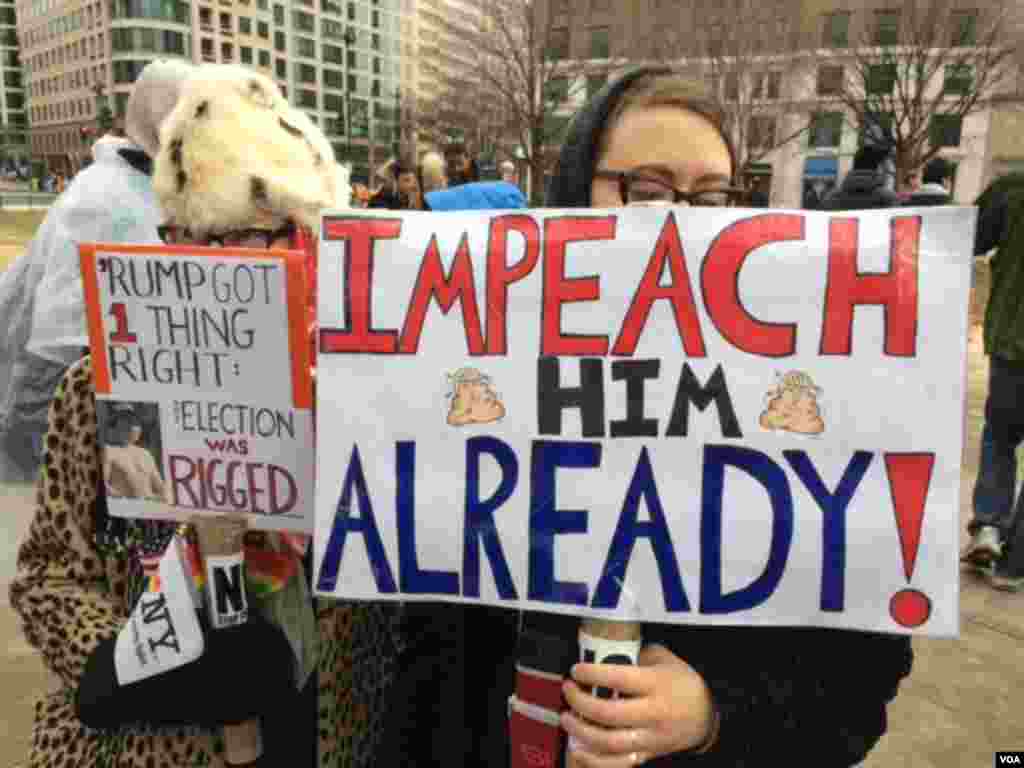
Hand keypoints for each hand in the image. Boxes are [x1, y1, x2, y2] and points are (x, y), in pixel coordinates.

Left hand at [561, 644, 714, 766]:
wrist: (706, 716)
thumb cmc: (681, 682)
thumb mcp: (665, 659)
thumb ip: (637, 654)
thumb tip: (606, 652)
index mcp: (656, 685)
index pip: (619, 679)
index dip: (592, 674)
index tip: (576, 669)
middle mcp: (653, 713)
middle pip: (609, 713)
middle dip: (580, 702)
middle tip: (568, 690)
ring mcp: (650, 738)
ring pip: (609, 743)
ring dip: (581, 732)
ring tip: (567, 718)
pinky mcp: (647, 754)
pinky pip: (617, 764)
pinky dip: (594, 760)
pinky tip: (578, 748)